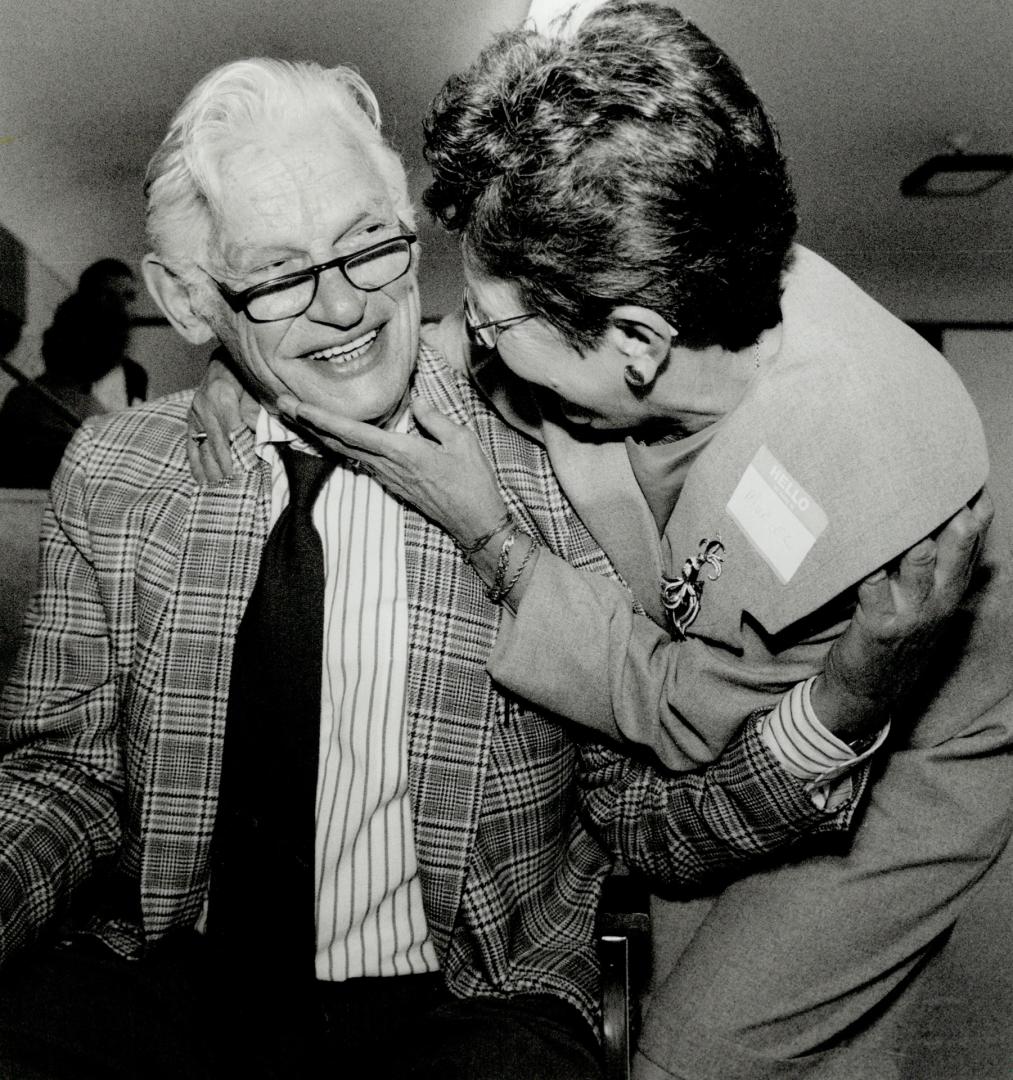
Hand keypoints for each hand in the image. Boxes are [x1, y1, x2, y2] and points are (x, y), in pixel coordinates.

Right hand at [186, 348, 252, 482]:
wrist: (224, 362)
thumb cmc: (246, 376)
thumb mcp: (255, 387)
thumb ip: (255, 408)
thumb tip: (255, 430)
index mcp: (222, 395)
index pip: (233, 431)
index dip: (241, 452)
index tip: (249, 471)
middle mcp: (204, 405)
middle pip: (217, 443)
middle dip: (226, 467)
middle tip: (234, 489)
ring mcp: (194, 414)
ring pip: (203, 447)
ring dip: (211, 471)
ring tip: (219, 491)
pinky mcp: (190, 421)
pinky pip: (192, 446)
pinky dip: (197, 465)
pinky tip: (202, 482)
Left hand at [278, 393, 510, 545]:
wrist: (476, 523)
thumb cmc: (473, 482)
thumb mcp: (462, 442)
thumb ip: (434, 420)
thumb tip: (415, 403)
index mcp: (402, 452)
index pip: (352, 432)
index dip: (321, 418)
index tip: (296, 406)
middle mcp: (387, 466)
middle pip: (338, 442)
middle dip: (308, 423)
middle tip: (281, 404)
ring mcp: (387, 478)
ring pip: (345, 452)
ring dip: (319, 434)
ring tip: (297, 417)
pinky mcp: (393, 485)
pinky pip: (360, 461)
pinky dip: (340, 446)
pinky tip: (330, 438)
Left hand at [815, 489, 992, 740]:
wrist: (869, 694)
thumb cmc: (896, 639)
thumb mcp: (928, 609)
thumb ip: (939, 573)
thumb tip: (955, 533)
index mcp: (949, 595)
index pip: (970, 552)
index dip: (976, 521)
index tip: (976, 489)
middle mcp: (936, 603)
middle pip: (953, 555)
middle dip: (958, 527)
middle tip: (957, 497)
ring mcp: (908, 615)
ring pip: (918, 567)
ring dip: (917, 540)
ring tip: (913, 512)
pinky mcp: (877, 626)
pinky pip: (874, 590)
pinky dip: (871, 571)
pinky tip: (869, 554)